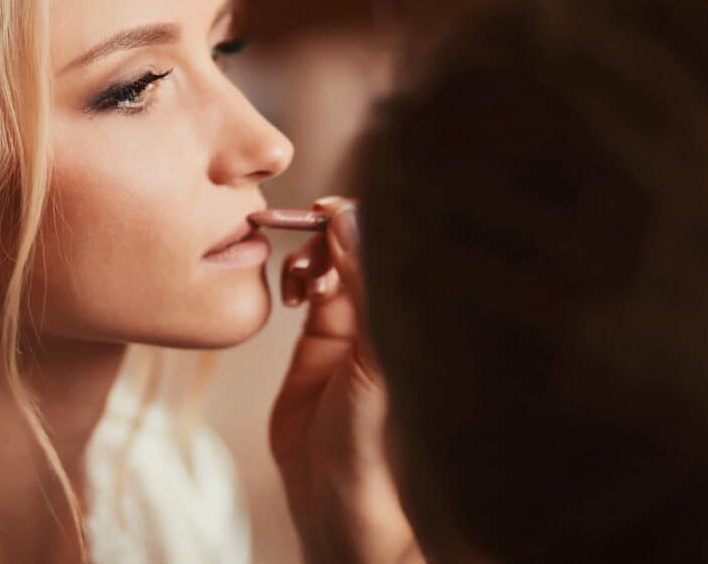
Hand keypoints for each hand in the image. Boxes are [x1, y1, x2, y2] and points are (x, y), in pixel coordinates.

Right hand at [269, 196, 420, 563]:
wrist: (334, 497)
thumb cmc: (373, 440)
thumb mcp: (372, 358)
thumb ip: (363, 288)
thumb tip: (348, 220)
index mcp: (412, 314)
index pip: (391, 244)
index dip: (360, 220)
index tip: (330, 210)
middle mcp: (384, 314)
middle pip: (357, 245)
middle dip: (330, 234)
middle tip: (310, 239)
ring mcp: (351, 326)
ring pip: (328, 262)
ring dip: (310, 257)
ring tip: (305, 283)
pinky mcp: (317, 340)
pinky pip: (307, 288)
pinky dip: (295, 278)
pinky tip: (294, 295)